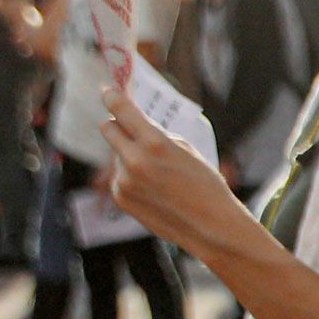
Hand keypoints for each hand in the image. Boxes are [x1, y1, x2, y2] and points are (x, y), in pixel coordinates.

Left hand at [97, 86, 245, 256]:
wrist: (211, 227)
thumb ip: (157, 136)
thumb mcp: (187, 150)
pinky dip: (131, 178)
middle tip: (126, 127)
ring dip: (129, 156)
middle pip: (108, 129)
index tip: (107, 91)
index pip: (122, 110)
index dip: (112, 97)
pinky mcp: (121, 197)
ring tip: (158, 175)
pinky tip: (154, 190)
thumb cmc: (206, 185)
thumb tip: (134, 127)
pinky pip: (119, 177)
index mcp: (154, 143)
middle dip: (116, 125)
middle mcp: (134, 160)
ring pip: (117, 155)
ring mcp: (124, 180)